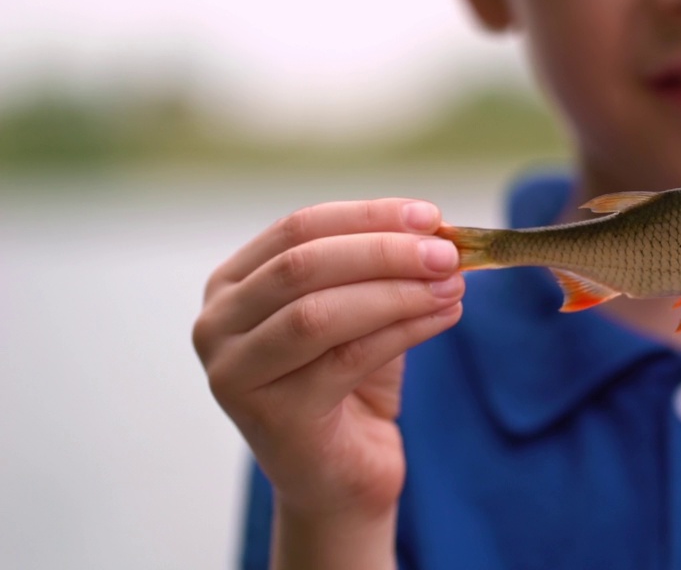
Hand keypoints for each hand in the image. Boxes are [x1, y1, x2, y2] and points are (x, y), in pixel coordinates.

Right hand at [192, 199, 463, 522]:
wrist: (342, 476)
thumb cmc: (350, 384)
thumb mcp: (361, 311)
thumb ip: (379, 268)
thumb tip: (434, 230)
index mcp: (232, 285)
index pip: (298, 228)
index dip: (368, 216)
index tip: (430, 216)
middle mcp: (217, 326)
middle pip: (303, 265)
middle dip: (385, 251)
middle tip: (447, 252)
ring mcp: (236, 375)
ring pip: (320, 313)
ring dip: (398, 291)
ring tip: (453, 284)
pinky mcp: (273, 417)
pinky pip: (347, 359)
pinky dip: (405, 329)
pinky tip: (445, 316)